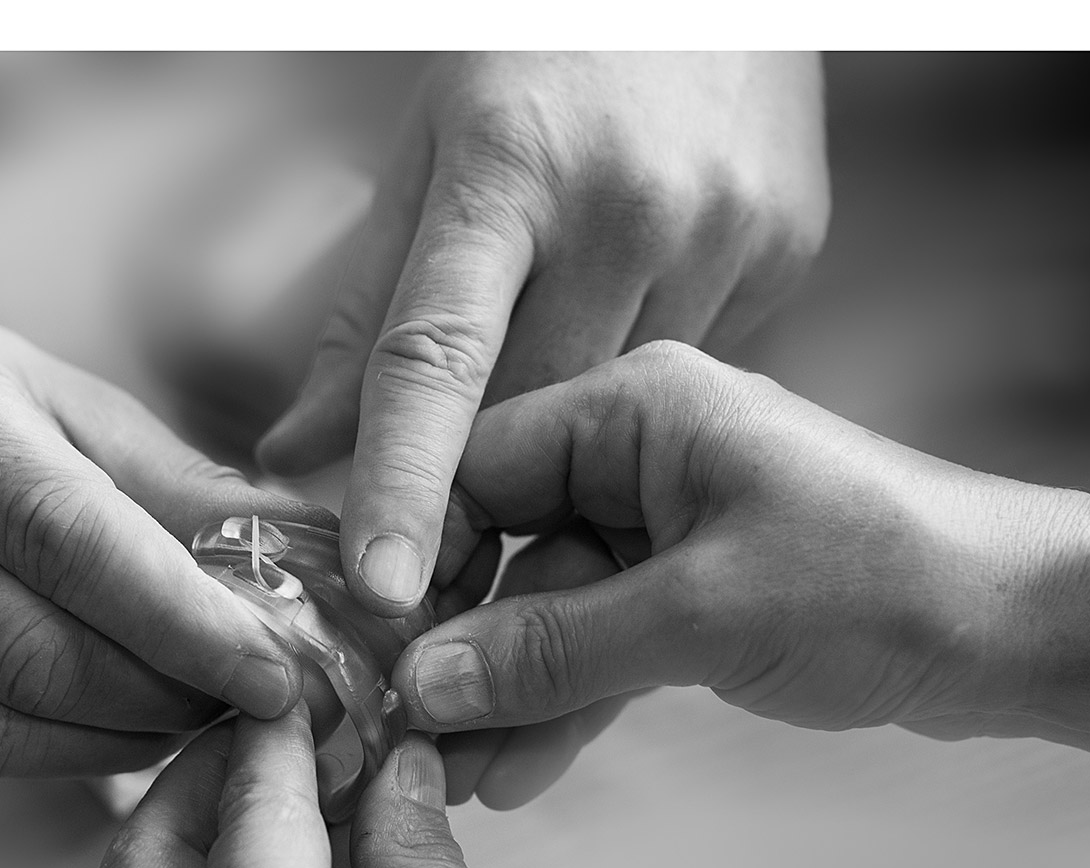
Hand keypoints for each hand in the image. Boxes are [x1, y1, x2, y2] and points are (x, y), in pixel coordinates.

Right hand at [0, 315, 340, 776]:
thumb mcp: (82, 409)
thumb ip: (188, 488)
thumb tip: (316, 559)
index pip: (64, 538)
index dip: (182, 618)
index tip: (276, 670)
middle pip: (30, 649)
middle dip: (167, 693)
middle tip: (257, 703)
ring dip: (124, 738)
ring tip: (203, 717)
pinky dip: (65, 756)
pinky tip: (127, 730)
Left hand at [257, 52, 829, 616]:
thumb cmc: (538, 59)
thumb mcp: (429, 155)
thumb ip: (366, 311)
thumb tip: (299, 456)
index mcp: (508, 169)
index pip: (437, 355)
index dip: (402, 481)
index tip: (381, 586)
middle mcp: (626, 205)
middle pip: (536, 410)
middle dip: (486, 478)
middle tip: (449, 523)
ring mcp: (724, 227)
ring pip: (622, 406)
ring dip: (576, 425)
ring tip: (563, 348)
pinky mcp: (790, 248)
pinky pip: (698, 364)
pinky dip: (648, 367)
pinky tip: (639, 296)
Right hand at [393, 342, 1089, 799]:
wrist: (1025, 627)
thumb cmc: (880, 579)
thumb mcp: (698, 615)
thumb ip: (552, 647)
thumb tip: (420, 680)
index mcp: (635, 408)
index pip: (477, 464)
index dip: (412, 555)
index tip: (364, 642)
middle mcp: (642, 451)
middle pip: (504, 542)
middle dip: (458, 642)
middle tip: (400, 729)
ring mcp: (670, 521)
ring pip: (550, 605)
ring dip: (508, 689)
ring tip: (456, 776)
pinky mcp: (698, 587)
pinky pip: (603, 639)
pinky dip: (568, 699)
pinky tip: (520, 769)